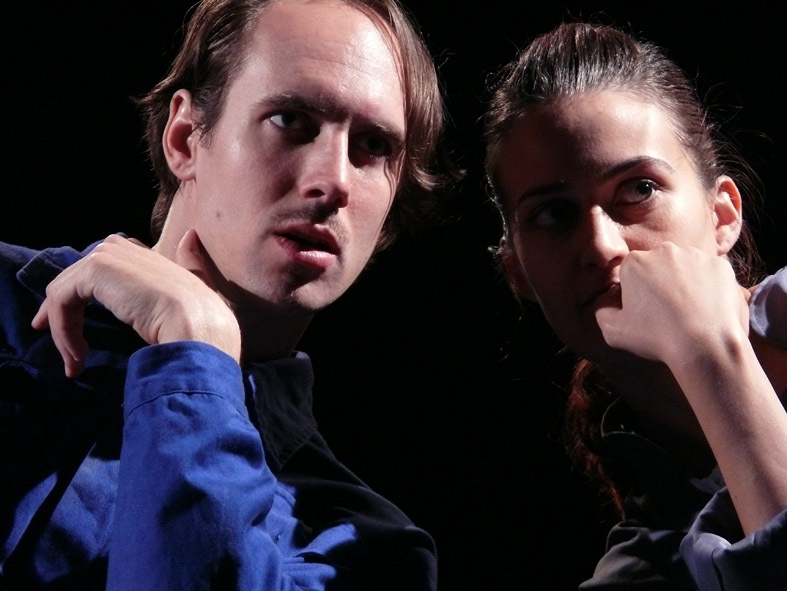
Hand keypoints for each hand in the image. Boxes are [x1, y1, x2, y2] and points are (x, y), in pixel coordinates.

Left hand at [32, 231, 240, 376]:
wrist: (199, 328)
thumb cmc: (203, 323)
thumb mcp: (198, 290)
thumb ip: (191, 263)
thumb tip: (190, 237)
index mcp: (146, 255)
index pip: (104, 270)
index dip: (85, 299)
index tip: (82, 335)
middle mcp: (125, 248)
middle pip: (76, 281)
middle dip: (65, 319)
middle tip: (71, 356)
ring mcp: (109, 255)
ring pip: (64, 292)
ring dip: (64, 332)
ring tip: (75, 365)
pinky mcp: (96, 270)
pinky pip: (61, 300)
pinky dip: (63, 331)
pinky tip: (78, 356)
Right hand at [594, 242, 748, 366]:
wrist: (706, 345)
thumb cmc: (657, 338)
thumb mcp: (614, 331)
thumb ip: (602, 311)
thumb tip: (607, 301)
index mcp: (635, 263)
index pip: (630, 273)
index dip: (634, 294)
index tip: (642, 312)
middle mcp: (664, 251)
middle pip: (658, 266)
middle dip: (659, 284)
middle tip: (665, 313)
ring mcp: (695, 256)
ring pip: (685, 268)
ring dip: (684, 284)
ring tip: (688, 314)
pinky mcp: (720, 266)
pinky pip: (710, 275)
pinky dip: (708, 289)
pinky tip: (706, 310)